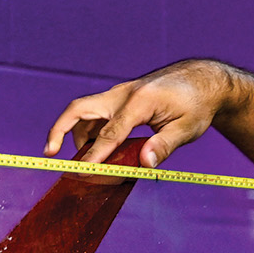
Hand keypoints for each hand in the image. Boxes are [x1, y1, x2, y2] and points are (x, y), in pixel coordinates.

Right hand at [44, 59, 253, 166]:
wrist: (204, 80)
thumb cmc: (197, 105)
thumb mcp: (187, 129)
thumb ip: (164, 146)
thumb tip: (146, 164)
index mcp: (139, 101)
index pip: (110, 133)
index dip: (95, 155)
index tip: (83, 172)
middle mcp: (123, 94)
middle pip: (79, 109)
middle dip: (59, 130)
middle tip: (49, 154)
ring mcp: (119, 94)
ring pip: (85, 112)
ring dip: (77, 135)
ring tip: (86, 161)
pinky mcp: (121, 98)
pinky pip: (96, 113)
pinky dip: (90, 130)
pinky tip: (98, 148)